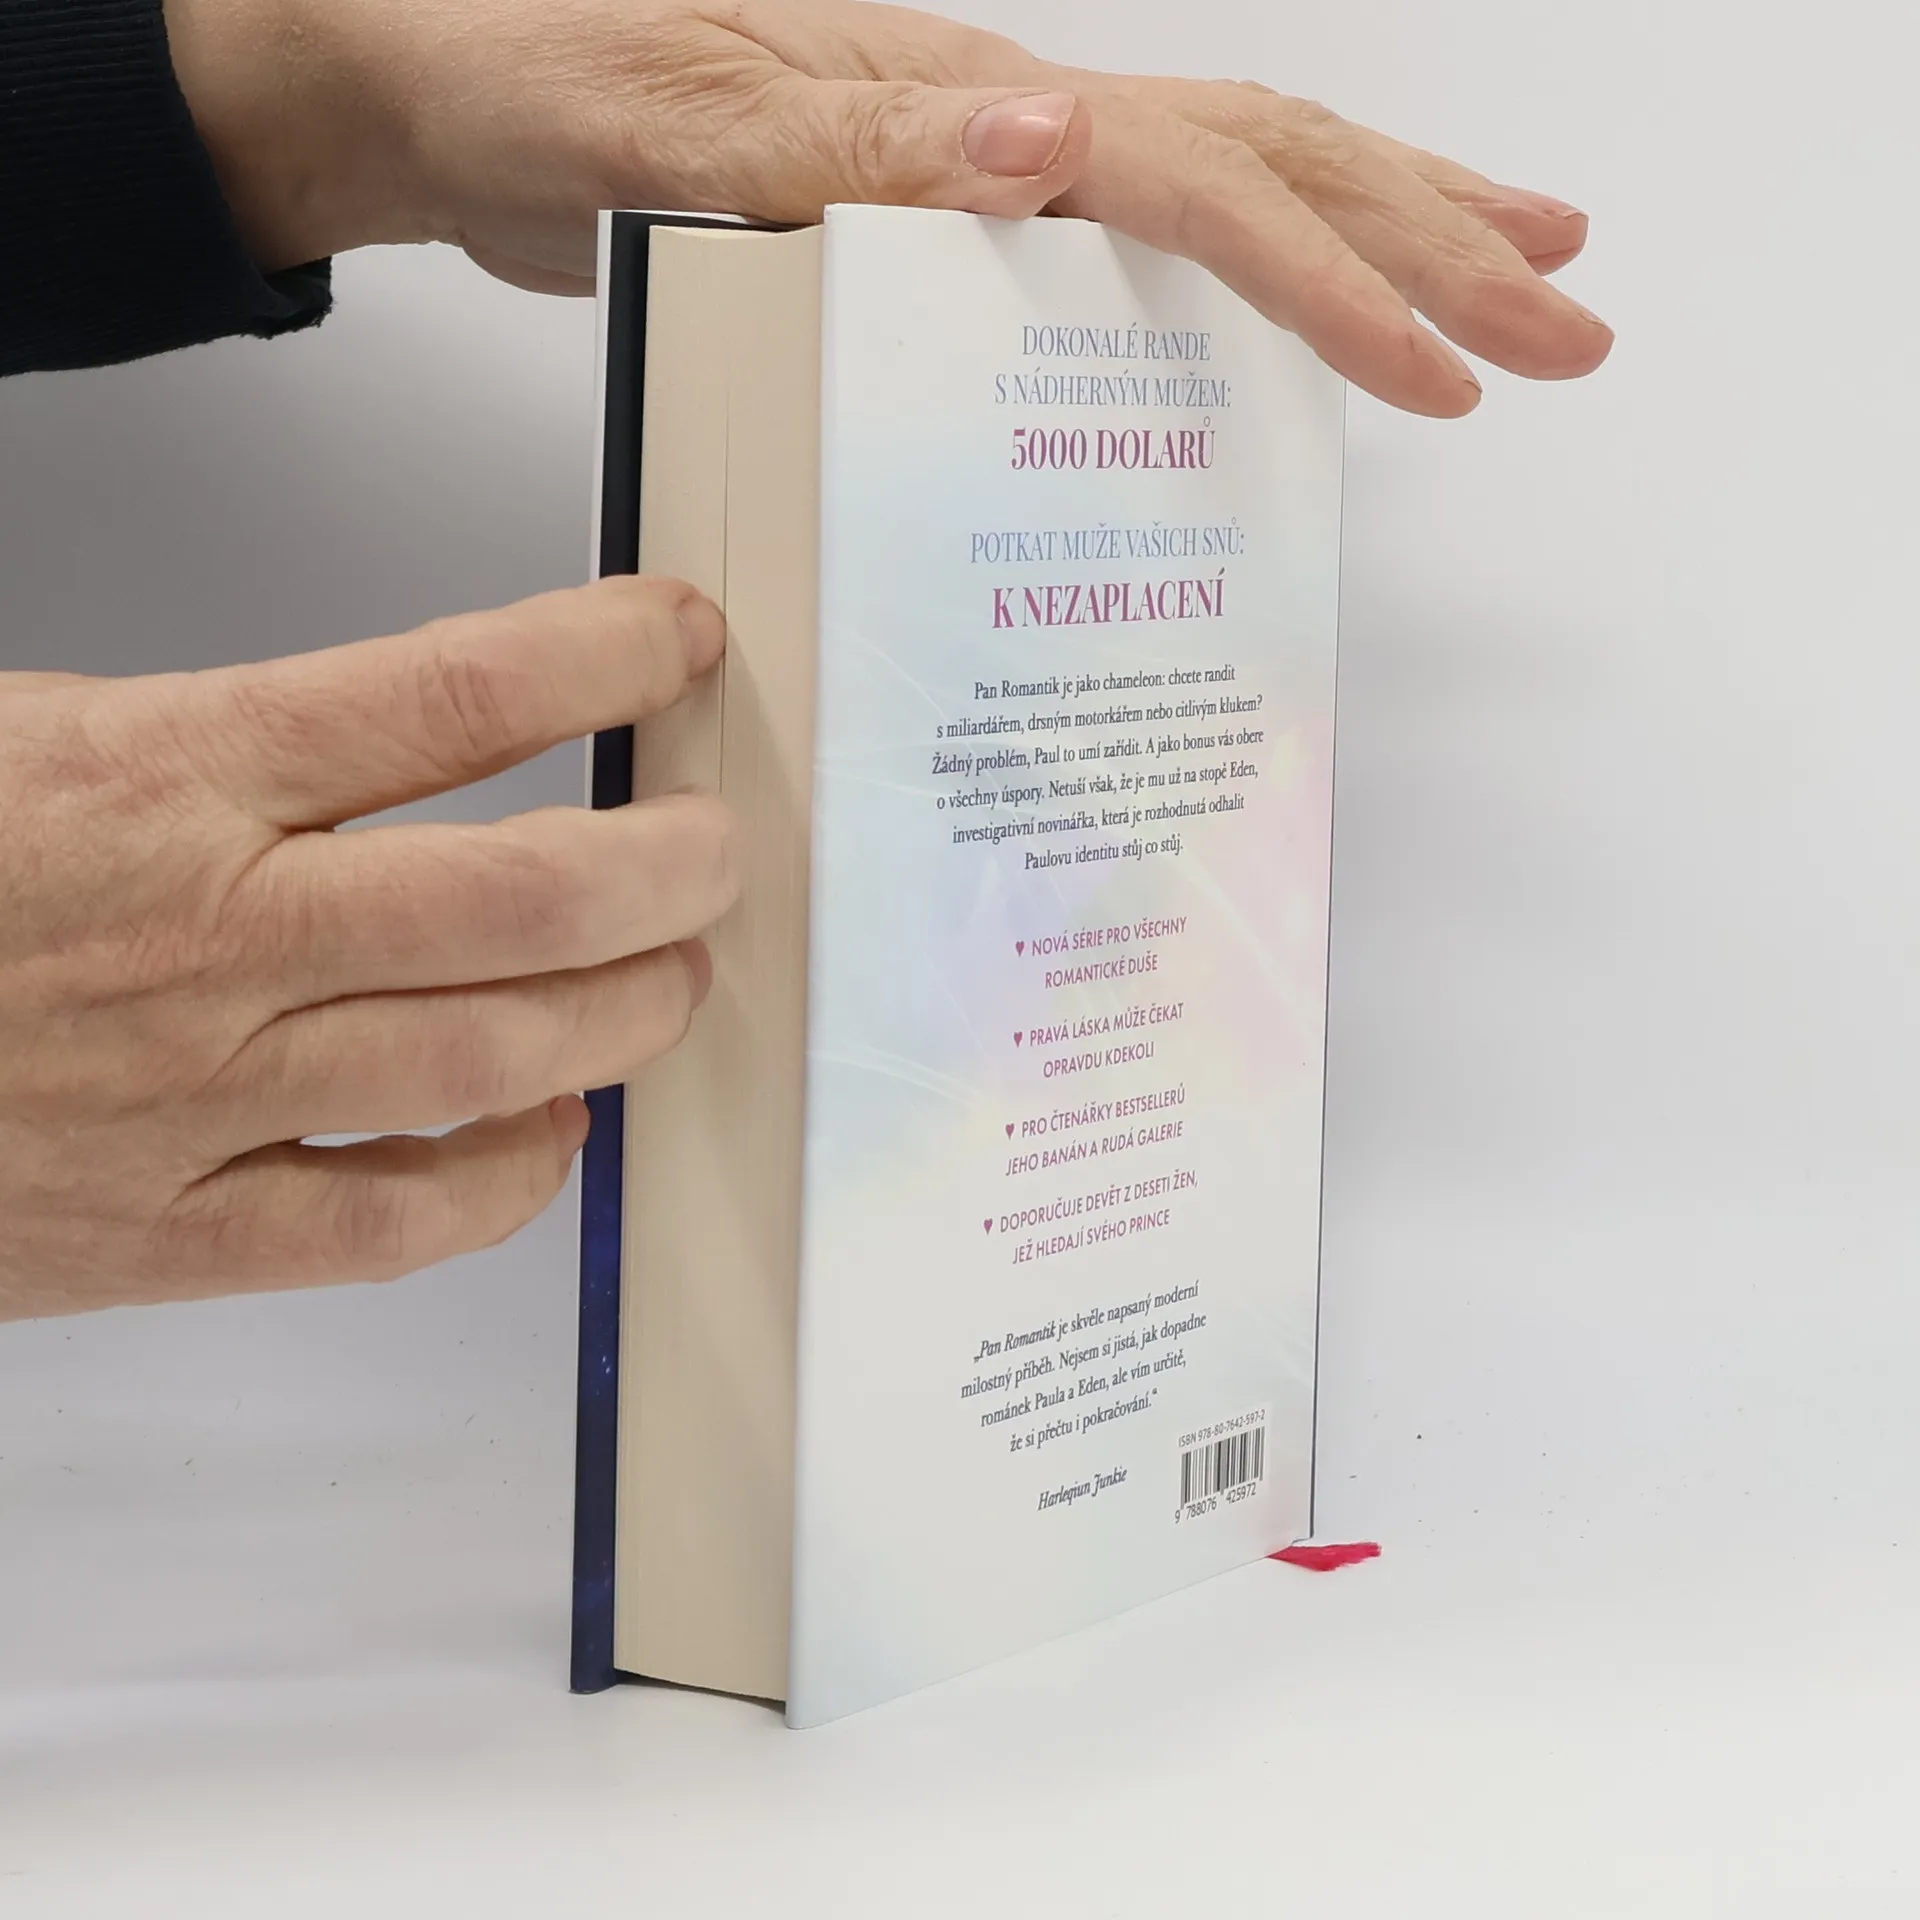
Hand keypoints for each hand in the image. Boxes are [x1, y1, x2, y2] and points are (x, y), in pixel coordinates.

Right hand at [0, 579, 735, 1321]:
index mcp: (162, 776)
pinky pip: (391, 1227)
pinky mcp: (161, 1232)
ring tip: (674, 975)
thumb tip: (456, 725)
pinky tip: (551, 1132)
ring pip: (487, 1058)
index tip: (677, 645)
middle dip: (667, 869)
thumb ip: (247, 741)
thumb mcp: (52, 738)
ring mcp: (190, 1096)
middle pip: (519, 897)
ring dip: (624, 1016)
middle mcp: (202, 935)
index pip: (447, 695)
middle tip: (720, 848)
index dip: (600, 658)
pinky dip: (506, 1184)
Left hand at [165, 0, 1610, 417]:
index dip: (1338, 276)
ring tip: (1508, 280)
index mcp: (963, 112)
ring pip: (1225, 181)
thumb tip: (1052, 143)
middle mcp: (1000, 125)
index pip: (1204, 186)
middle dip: (1433, 245)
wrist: (442, 76)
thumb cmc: (535, 86)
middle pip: (1270, 160)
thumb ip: (857, 155)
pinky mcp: (951, 218)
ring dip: (1380, 235)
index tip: (1452, 364)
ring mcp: (984, 163)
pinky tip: (1289, 318)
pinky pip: (1134, 247)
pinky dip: (1242, 281)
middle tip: (1572, 324)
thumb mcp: (678, 132)